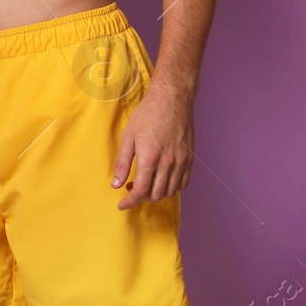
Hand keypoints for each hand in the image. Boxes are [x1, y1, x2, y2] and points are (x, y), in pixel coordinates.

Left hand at [112, 86, 194, 208]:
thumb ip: (123, 163)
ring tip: (145, 184)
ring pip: (170, 192)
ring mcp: (181, 162)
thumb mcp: (128, 137)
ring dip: (156, 194)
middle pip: (156, 194)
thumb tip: (116, 184)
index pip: (141, 190)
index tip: (122, 205)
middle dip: (142, 197)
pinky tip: (161, 180)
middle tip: (131, 188)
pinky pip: (183, 183)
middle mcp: (168, 163)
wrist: (172, 101)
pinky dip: (171, 188)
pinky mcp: (190, 159)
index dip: (130, 201)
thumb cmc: (147, 116)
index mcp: (150, 157)